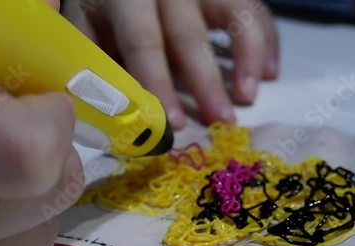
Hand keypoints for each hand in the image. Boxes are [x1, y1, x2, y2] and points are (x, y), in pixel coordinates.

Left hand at [62, 0, 278, 128]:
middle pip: (188, 34)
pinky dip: (266, 40)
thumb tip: (112, 112)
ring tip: (249, 96)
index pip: (143, 43)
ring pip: (234, 13)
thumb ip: (93, 62)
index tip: (175, 124)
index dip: (159, 84)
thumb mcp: (84, 29)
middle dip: (206, 81)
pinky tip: (270, 73)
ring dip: (246, 56)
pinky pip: (253, 9)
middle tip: (222, 120)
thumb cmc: (102, 10)